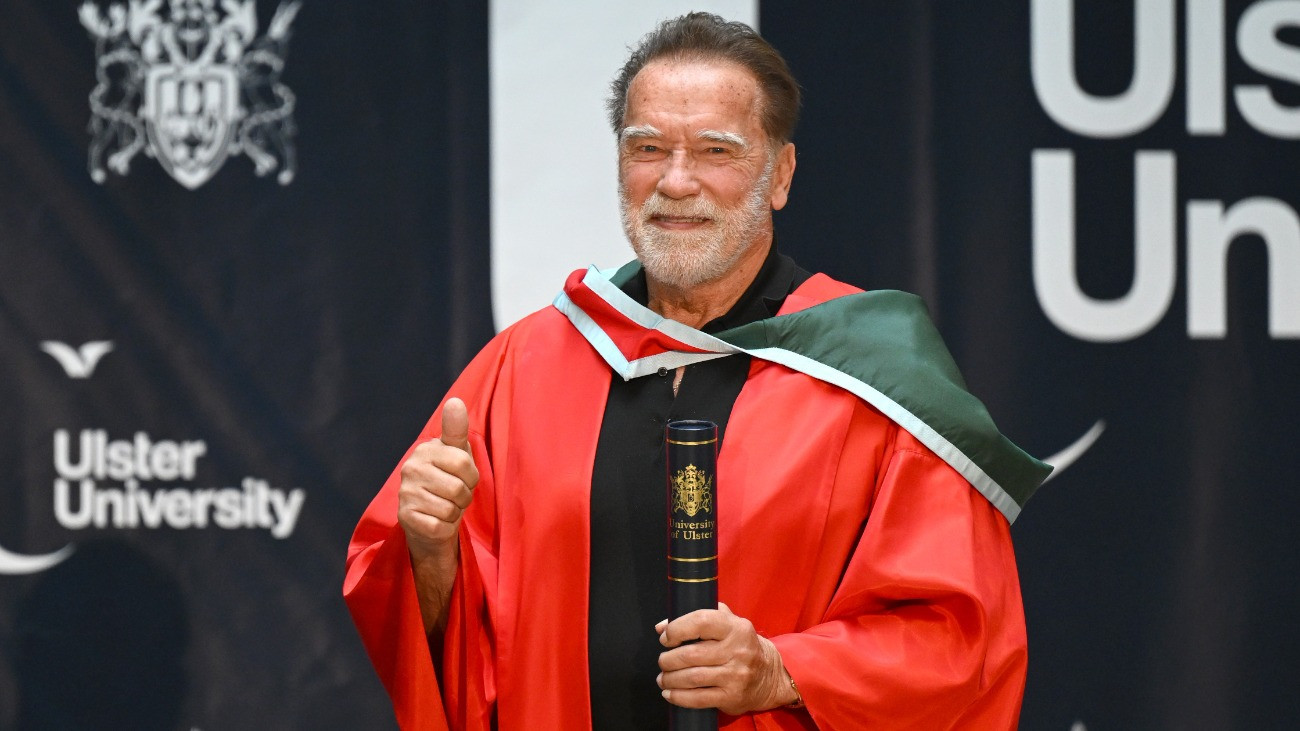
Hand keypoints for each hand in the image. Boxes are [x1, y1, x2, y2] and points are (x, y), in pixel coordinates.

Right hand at [398, 397, 479, 559]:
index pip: (463, 462)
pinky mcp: (405, 518)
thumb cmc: (449, 481)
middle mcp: (410, 468)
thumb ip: (456, 429)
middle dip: (464, 497)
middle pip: (458, 488)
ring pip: (450, 509)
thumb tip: (455, 402)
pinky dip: (445, 528)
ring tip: (445, 507)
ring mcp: (405, 493)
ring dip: (454, 513)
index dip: (471, 475)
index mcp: (425, 450)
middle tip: (454, 496)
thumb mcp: (457, 453)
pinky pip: (439, 526)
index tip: (463, 477)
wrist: (431, 520)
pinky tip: (436, 521)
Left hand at [656, 602, 797, 714]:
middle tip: (663, 661)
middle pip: (691, 654)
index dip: (677, 629)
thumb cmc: (741, 645)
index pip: (701, 621)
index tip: (666, 637)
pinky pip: (698, 698)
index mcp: (736, 627)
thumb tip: (661, 626)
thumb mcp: (728, 623)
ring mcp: (736, 675)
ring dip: (670, 679)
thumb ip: (698, 618)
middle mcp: (738, 651)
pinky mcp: (732, 697)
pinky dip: (679, 697)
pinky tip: (670, 693)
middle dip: (669, 659)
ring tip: (663, 678)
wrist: (770, 675)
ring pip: (692, 678)